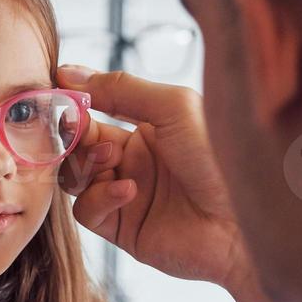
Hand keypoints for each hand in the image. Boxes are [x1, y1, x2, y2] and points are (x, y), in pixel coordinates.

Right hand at [56, 67, 246, 289]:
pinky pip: (87, 211)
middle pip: (79, 144)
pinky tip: (129, 191)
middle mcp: (135, 161)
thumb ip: (120, 89)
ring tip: (110, 160)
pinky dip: (99, 197)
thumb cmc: (219, 157)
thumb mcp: (172, 108)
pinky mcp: (124, 228)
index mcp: (148, 128)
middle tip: (80, 129)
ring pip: (75, 177)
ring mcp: (128, 195)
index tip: (58, 93)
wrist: (243, 221)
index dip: (74, 103)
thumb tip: (70, 72)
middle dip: (73, 134)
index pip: (94, 111)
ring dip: (84, 164)